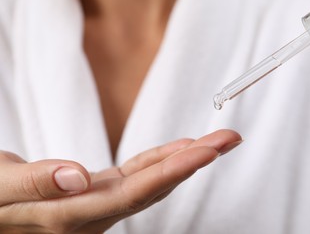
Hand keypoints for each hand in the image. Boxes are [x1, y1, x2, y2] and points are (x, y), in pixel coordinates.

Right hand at [0, 129, 240, 232]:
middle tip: (229, 139)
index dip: (172, 170)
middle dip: (194, 161)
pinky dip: (158, 160)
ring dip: (184, 159)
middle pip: (154, 186)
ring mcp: (96, 204)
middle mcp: (91, 214)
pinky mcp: (95, 192)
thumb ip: (34, 184)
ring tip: (215, 142)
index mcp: (69, 215)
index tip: (207, 151)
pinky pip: (135, 177)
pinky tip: (178, 150)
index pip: (133, 192)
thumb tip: (76, 176)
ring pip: (150, 181)